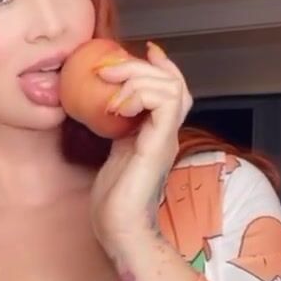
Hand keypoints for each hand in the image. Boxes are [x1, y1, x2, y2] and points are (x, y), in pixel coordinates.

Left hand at [89, 42, 192, 250]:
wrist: (118, 230)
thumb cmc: (112, 199)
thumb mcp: (113, 152)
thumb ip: (118, 128)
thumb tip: (107, 103)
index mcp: (158, 133)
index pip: (173, 89)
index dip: (162, 66)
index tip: (143, 50)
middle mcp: (167, 133)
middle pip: (172, 83)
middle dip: (139, 66)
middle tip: (106, 69)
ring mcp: (165, 139)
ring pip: (171, 88)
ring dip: (136, 78)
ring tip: (108, 87)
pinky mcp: (157, 146)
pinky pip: (163, 104)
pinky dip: (140, 94)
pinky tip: (116, 106)